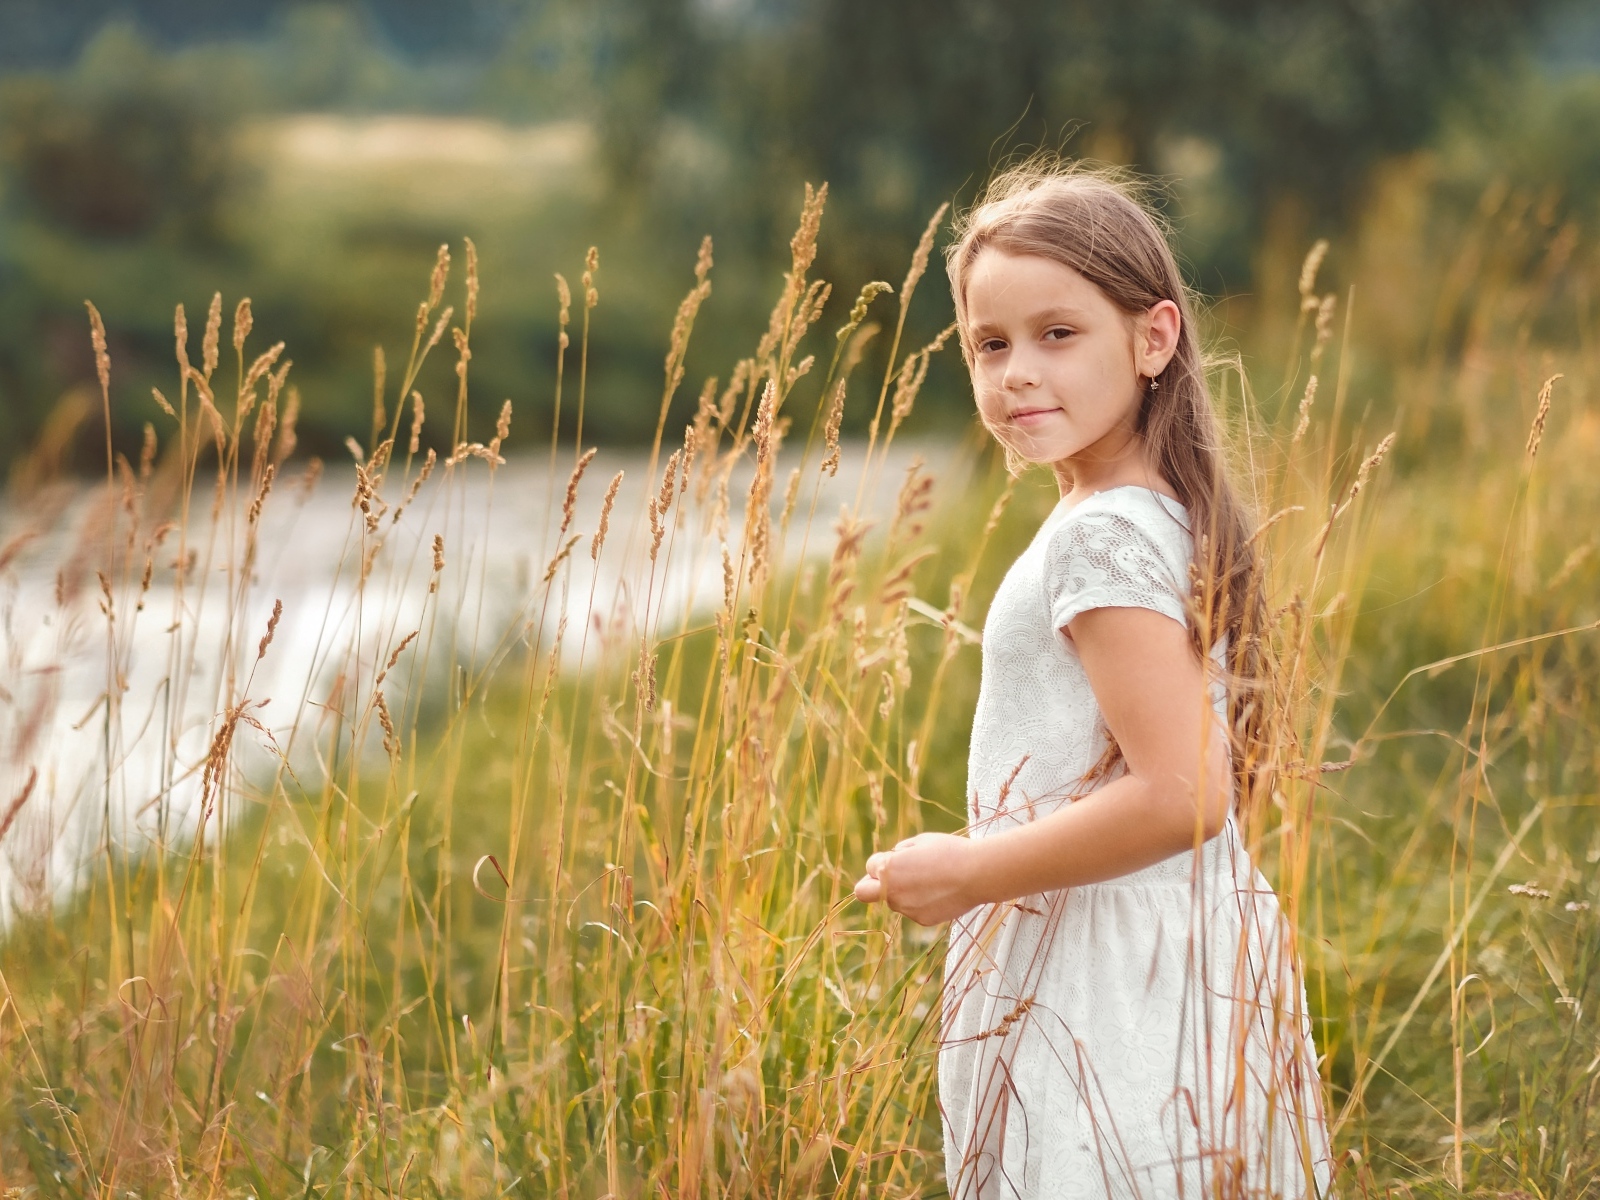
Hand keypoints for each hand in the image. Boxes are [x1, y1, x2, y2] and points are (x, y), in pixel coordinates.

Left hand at [853, 832, 980, 925]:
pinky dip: (921, 902)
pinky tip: (940, 892)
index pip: (870, 866)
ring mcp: (906, 908)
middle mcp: (892, 891)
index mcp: (888, 868)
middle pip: (864, 892)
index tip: (897, 859)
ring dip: (902, 892)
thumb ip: (900, 851)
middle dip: (870, 886)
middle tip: (886, 880)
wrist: (977, 874)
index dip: (883, 861)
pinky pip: (913, 910)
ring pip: (894, 901)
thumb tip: (892, 859)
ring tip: (930, 880)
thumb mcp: (921, 840)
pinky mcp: (922, 919)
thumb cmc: (949, 851)